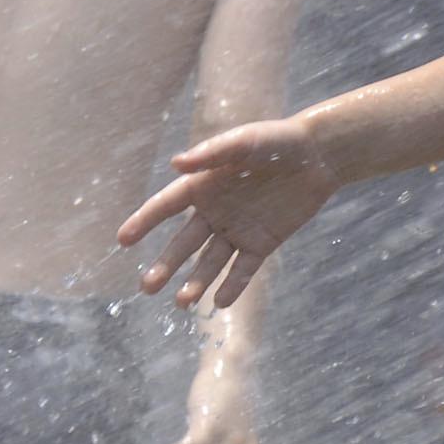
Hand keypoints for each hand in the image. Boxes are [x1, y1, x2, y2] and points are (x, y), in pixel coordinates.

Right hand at [117, 117, 339, 308]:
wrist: (319, 156)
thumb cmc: (278, 141)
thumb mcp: (244, 142)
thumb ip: (212, 153)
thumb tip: (176, 164)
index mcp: (203, 185)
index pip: (166, 206)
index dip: (144, 221)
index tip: (123, 239)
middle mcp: (215, 211)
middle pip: (184, 243)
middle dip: (165, 265)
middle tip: (147, 287)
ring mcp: (238, 230)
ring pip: (210, 262)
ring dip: (195, 282)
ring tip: (182, 302)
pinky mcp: (262, 243)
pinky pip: (244, 270)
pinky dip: (233, 286)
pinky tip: (219, 302)